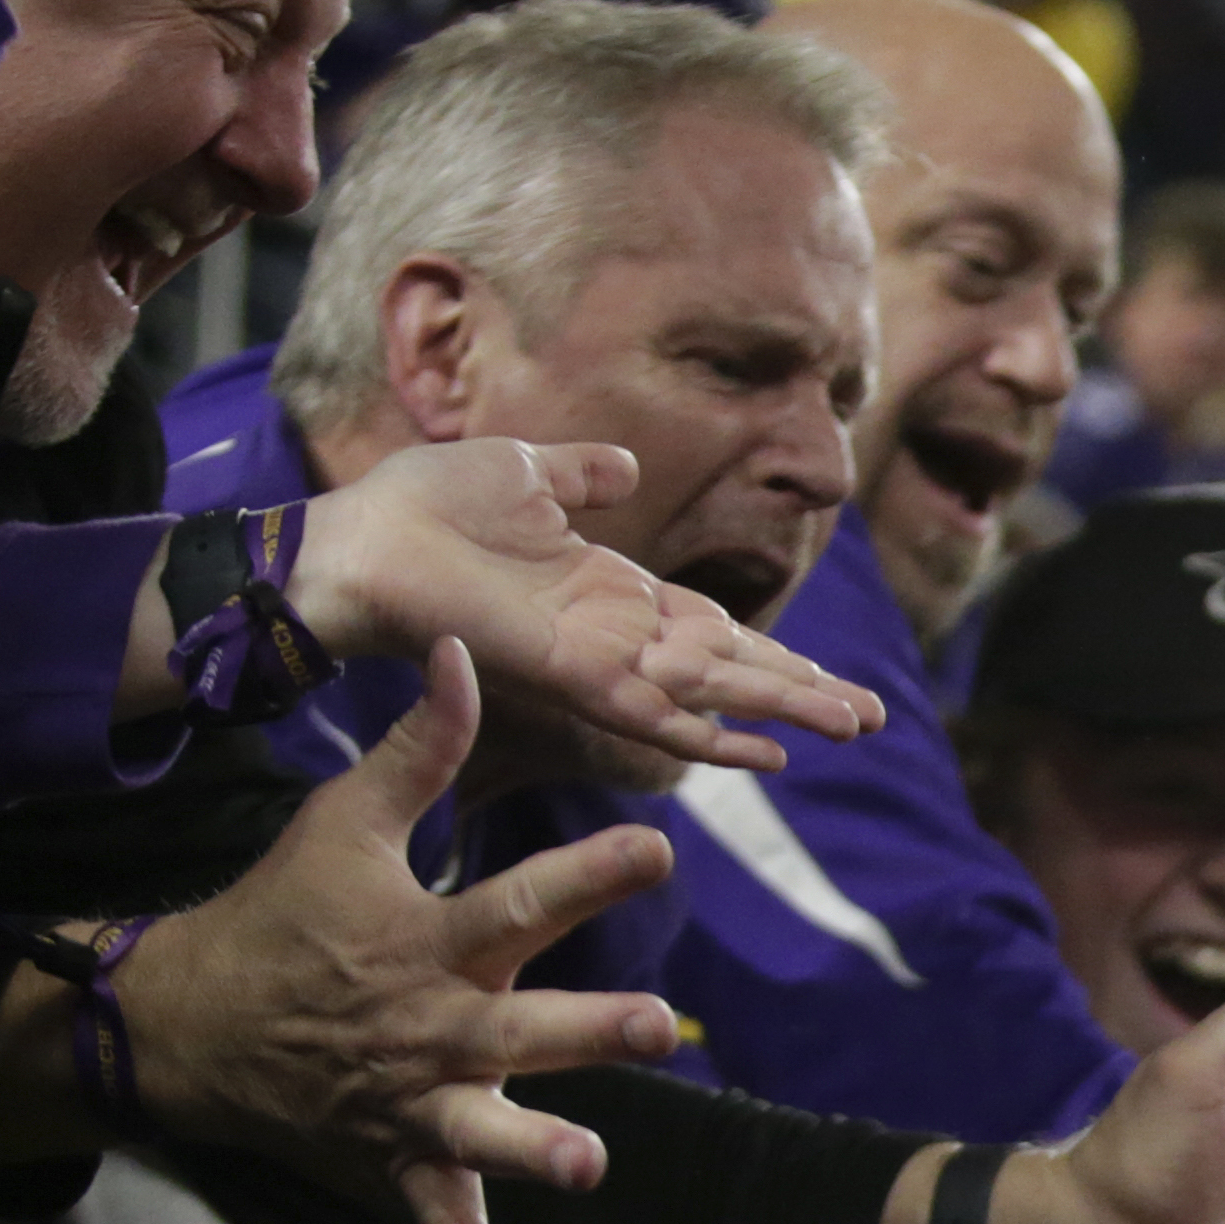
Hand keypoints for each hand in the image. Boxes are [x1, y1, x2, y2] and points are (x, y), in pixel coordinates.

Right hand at [120, 639, 679, 1223]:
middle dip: (587, 1030)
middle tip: (658, 1026)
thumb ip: (421, 749)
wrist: (186, 1025)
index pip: (519, 897)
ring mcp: (412, 1103)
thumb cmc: (282, 915)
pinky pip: (434, 1219)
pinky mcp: (395, 1160)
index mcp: (428, 941)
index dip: (588, 870)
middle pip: (522, 1027)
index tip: (657, 844)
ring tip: (589, 1163)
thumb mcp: (343, 825)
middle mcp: (430, 1026)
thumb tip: (466, 652)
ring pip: (483, 1134)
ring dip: (533, 1148)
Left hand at [284, 439, 881, 772]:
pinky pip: (653, 713)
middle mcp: (614, 634)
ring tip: (852, 729)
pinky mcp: (571, 674)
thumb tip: (625, 467)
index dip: (768, 651)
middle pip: (729, 668)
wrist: (354, 541)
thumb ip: (580, 475)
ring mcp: (597, 659)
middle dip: (801, 691)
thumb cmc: (419, 506)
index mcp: (608, 590)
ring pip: (712, 693)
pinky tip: (765, 756)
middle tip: (870, 719)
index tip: (824, 674)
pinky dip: (711, 734)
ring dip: (783, 711)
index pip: (708, 627)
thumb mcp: (522, 470)